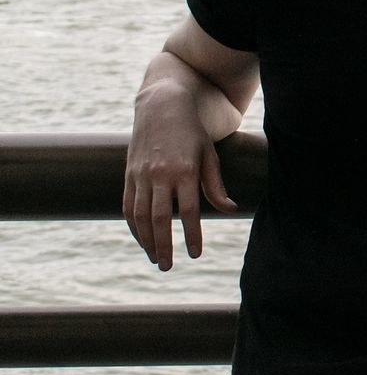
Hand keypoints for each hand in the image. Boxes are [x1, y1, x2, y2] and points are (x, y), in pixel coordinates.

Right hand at [122, 83, 237, 270]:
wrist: (163, 106)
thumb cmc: (192, 132)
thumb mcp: (209, 155)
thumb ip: (215, 185)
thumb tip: (230, 210)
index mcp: (184, 169)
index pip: (188, 210)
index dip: (192, 234)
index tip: (195, 254)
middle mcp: (160, 174)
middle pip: (160, 218)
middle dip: (165, 245)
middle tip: (169, 267)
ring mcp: (141, 175)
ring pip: (140, 216)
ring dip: (146, 241)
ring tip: (156, 259)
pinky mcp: (129, 175)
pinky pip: (128, 207)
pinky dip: (133, 227)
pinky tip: (142, 240)